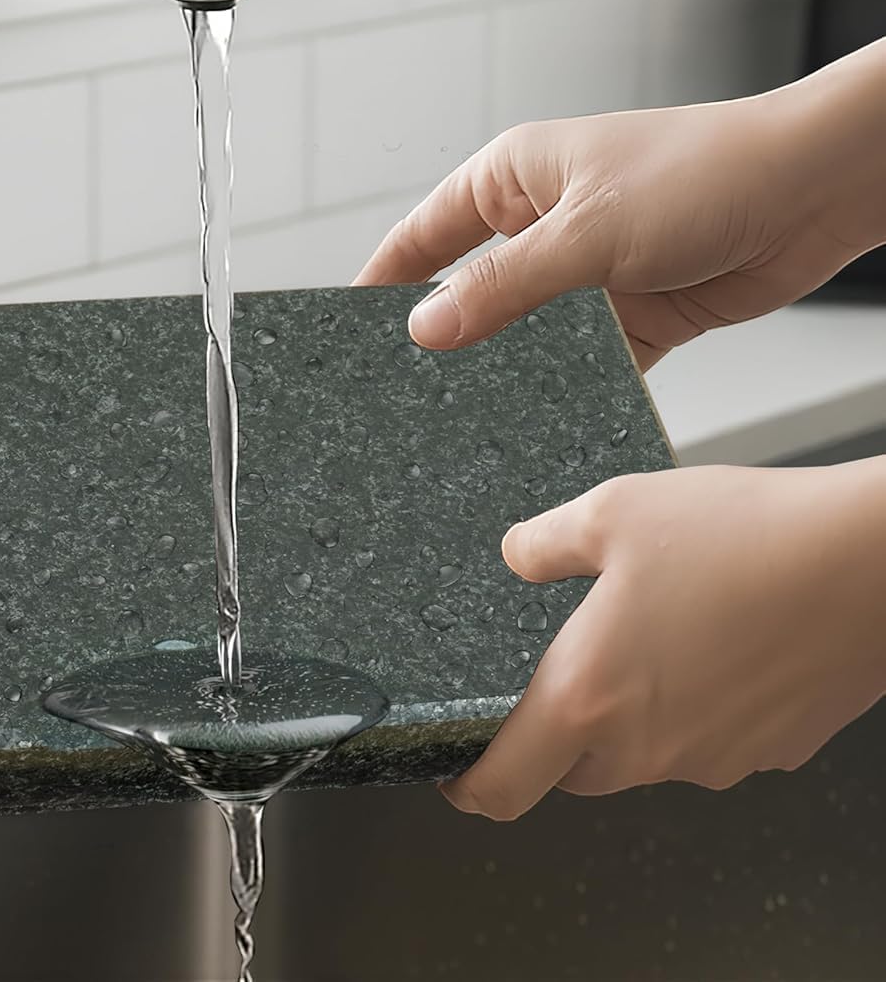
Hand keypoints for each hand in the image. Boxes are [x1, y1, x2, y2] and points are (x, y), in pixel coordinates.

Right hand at [355, 91, 869, 369]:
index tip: (343, 330)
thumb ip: (503, 285)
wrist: (816, 189)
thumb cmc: (705, 170)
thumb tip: (425, 329)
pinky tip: (544, 417)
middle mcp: (543, 226)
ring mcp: (588, 273)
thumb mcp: (586, 231)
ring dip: (509, 368)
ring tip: (467, 418)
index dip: (382, 280)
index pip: (423, 235)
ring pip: (526, 334)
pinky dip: (567, 385)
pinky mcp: (635, 315)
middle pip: (469, 290)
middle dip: (442, 338)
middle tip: (400, 391)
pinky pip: (583, 360)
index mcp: (513, 180)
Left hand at [442, 461, 885, 819]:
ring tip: (650, 634)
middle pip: (573, 771)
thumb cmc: (744, 536)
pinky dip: (695, 707)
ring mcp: (715, 757)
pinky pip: (708, 742)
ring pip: (643, 757)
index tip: (453, 772)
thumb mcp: (612, 512)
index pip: (504, 784)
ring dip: (631, 716)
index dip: (466, 785)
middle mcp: (647, 746)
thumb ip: (546, 543)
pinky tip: (712, 641)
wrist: (869, 562)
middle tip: (563, 670)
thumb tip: (517, 555)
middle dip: (554, 736)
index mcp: (589, 696)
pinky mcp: (771, 752)